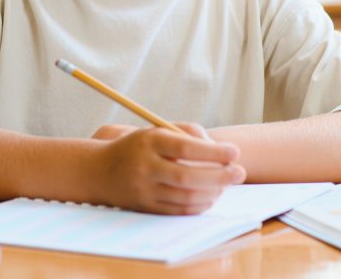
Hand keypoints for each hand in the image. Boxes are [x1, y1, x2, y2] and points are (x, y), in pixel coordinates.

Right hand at [90, 125, 245, 214]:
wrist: (100, 171)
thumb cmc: (139, 146)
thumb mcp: (158, 131)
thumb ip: (189, 133)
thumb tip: (220, 149)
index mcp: (148, 141)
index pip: (185, 147)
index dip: (213, 152)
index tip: (234, 152)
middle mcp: (144, 166)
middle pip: (188, 176)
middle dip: (219, 176)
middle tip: (240, 173)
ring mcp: (144, 190)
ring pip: (186, 197)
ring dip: (213, 192)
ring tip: (226, 184)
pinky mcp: (145, 208)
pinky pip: (179, 210)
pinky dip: (200, 205)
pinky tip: (211, 196)